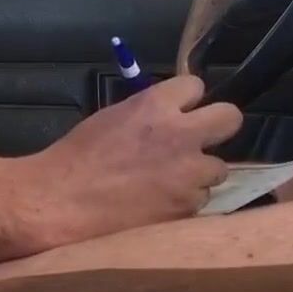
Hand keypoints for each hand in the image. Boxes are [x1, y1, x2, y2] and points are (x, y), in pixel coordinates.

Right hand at [27, 76, 242, 245]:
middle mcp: (180, 134)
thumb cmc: (78, 156)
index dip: (187, 99)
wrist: (62, 200)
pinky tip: (160, 202)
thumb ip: (147, 113)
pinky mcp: (188, 206)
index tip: (180, 110)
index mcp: (155, 105)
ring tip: (171, 181)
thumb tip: (170, 115)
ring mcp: (189, 172)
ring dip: (198, 172)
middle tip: (198, 139)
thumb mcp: (113, 118)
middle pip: (230, 118)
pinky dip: (185, 200)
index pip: (196, 85)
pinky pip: (201, 198)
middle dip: (217, 126)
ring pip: (218, 167)